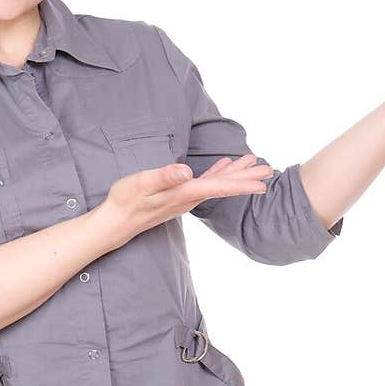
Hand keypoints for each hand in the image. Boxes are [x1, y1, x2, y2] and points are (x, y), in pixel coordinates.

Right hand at [103, 154, 276, 243]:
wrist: (115, 223)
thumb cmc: (125, 201)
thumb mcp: (142, 183)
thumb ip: (164, 177)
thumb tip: (187, 171)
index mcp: (184, 193)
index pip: (219, 187)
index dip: (242, 183)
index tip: (264, 182)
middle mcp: (189, 198)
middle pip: (224, 186)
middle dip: (247, 177)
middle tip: (269, 169)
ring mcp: (184, 198)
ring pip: (217, 184)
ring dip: (235, 174)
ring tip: (252, 162)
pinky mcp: (178, 196)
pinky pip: (204, 184)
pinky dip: (216, 174)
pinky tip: (223, 167)